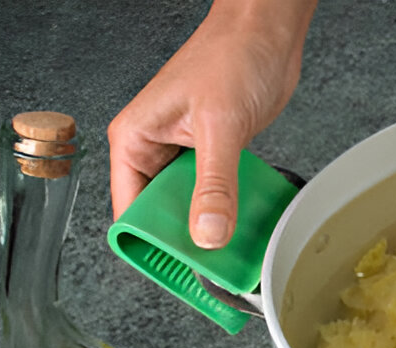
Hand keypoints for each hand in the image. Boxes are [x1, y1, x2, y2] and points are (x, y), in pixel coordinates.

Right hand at [107, 0, 315, 247]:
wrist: (266, 30)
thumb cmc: (232, 55)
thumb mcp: (220, 126)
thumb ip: (214, 185)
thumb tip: (207, 234)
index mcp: (134, 140)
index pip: (129, 211)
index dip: (151, 244)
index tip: (179, 269)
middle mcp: (153, 151)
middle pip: (159, 217)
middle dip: (185, 242)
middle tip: (213, 266)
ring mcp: (184, 156)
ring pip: (189, 210)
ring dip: (211, 229)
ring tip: (233, 250)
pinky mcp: (213, 157)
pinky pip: (214, 197)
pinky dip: (228, 212)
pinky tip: (244, 224)